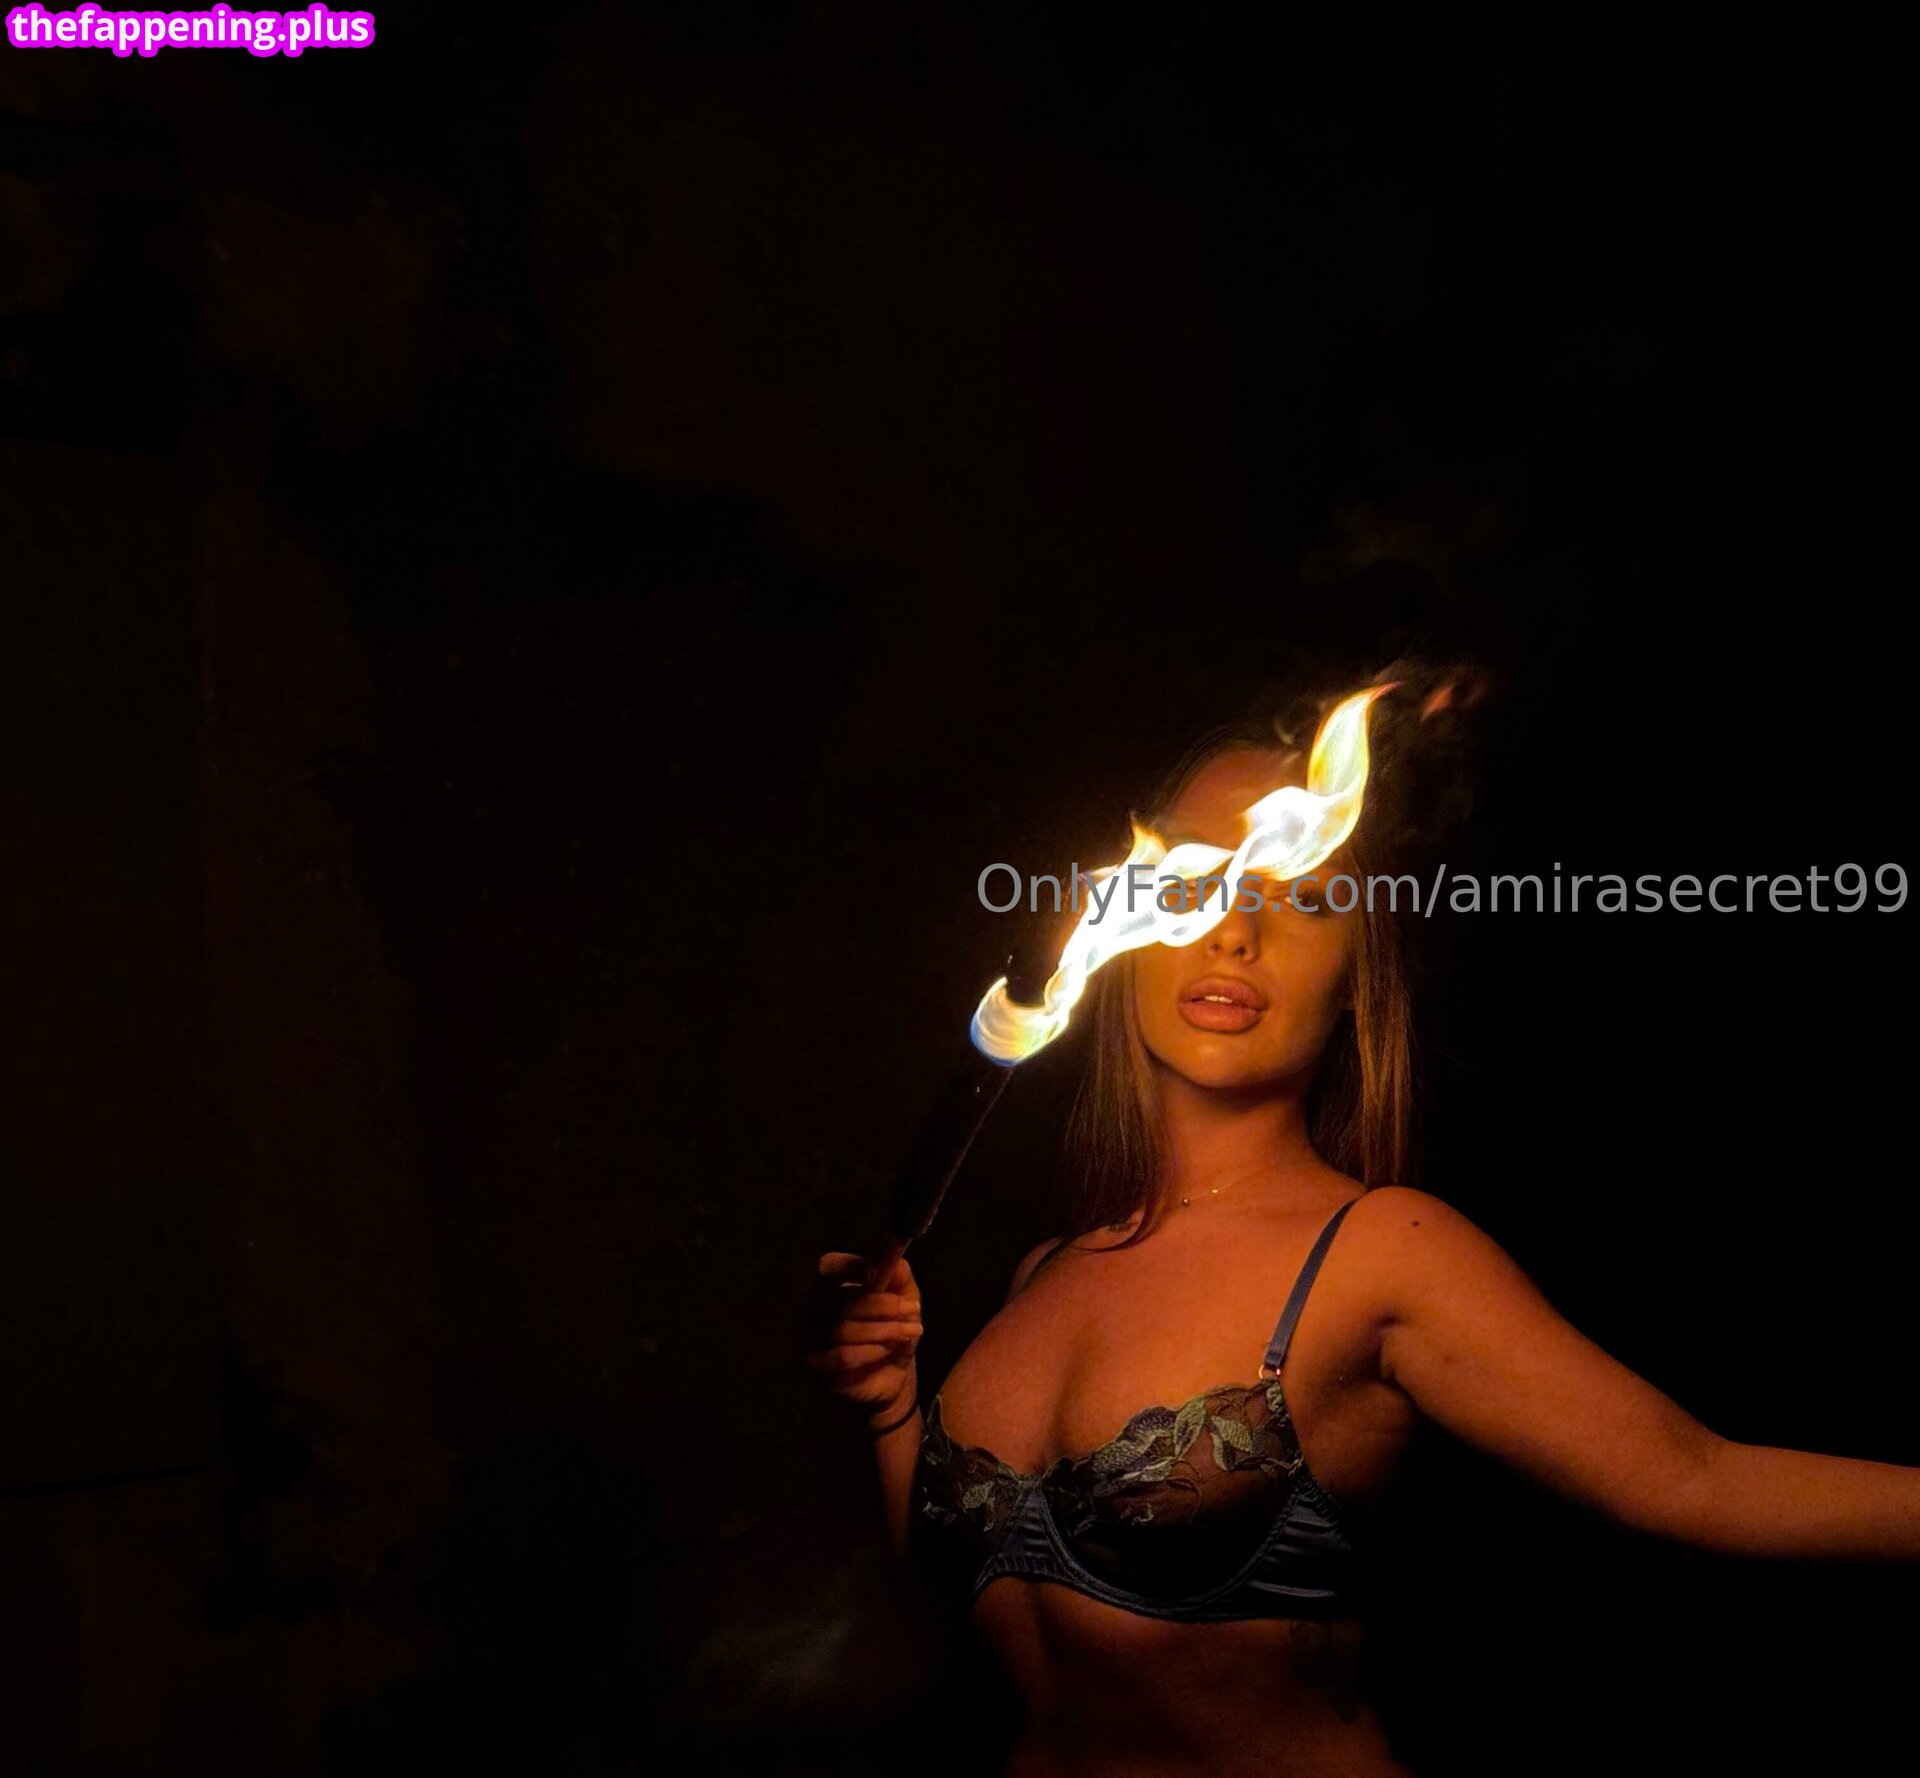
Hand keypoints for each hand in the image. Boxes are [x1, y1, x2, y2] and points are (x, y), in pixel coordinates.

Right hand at [806, 1249, 923, 1425]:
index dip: (850, 1267)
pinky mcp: (817, 1367)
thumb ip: (899, 1276)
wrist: (892, 1375)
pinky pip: (842, 1357)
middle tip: (913, 1308)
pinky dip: (870, 1352)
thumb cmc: (891, 1327)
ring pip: (844, 1330)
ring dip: (884, 1330)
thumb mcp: (904, 1297)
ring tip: (911, 1332)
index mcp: (831, 1284)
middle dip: (881, 1304)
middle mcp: (813, 1307)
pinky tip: (887, 1351)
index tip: (877, 1272)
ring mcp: (810, 1338)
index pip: (829, 1267)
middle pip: (839, 1300)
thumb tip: (895, 1262)